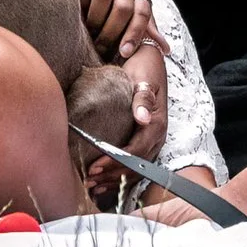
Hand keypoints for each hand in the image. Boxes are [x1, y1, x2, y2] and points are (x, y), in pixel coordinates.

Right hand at [67, 0, 155, 58]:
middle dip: (111, 32)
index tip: (124, 52)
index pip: (142, 13)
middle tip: (100, 48)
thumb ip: (147, 22)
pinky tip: (75, 11)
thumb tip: (165, 49)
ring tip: (88, 32)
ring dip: (95, 18)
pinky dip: (79, 0)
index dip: (134, 34)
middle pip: (122, 8)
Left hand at [86, 45, 170, 192]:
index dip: (115, 162)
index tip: (94, 168)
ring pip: (137, 169)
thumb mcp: (143, 78)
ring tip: (93, 186)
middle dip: (112, 175)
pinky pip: (136, 164)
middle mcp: (158, 135)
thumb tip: (143, 117)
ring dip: (115, 179)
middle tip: (88, 181)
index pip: (136, 151)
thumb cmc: (144, 67)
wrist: (150, 60)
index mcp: (157, 123)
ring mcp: (154, 140)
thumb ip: (142, 98)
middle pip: (136, 165)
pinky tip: (104, 181)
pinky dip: (120, 175)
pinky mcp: (146, 141)